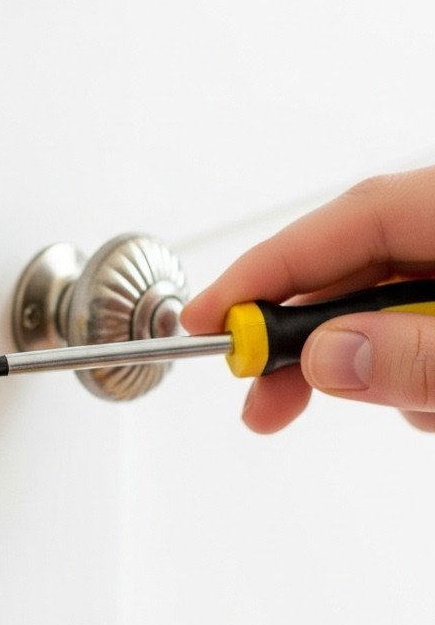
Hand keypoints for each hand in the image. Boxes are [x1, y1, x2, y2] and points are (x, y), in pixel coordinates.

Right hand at [181, 167, 434, 433]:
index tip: (210, 318)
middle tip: (258, 394)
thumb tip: (329, 357)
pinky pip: (420, 326)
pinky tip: (421, 399)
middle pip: (362, 264)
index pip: (356, 215)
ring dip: (363, 363)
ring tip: (366, 409)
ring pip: (390, 303)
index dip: (273, 266)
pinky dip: (405, 367)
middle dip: (305, 335)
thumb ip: (413, 357)